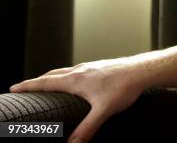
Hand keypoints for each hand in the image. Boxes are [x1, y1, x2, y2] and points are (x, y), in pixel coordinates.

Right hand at [10, 58, 145, 142]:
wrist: (143, 70)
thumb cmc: (124, 87)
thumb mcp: (104, 111)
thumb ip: (87, 129)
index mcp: (76, 79)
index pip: (45, 82)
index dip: (28, 86)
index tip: (13, 88)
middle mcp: (80, 70)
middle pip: (52, 75)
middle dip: (37, 82)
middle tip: (24, 87)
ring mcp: (91, 67)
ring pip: (65, 71)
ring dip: (53, 77)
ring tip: (47, 84)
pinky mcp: (101, 67)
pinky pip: (78, 70)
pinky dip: (68, 75)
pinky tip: (76, 81)